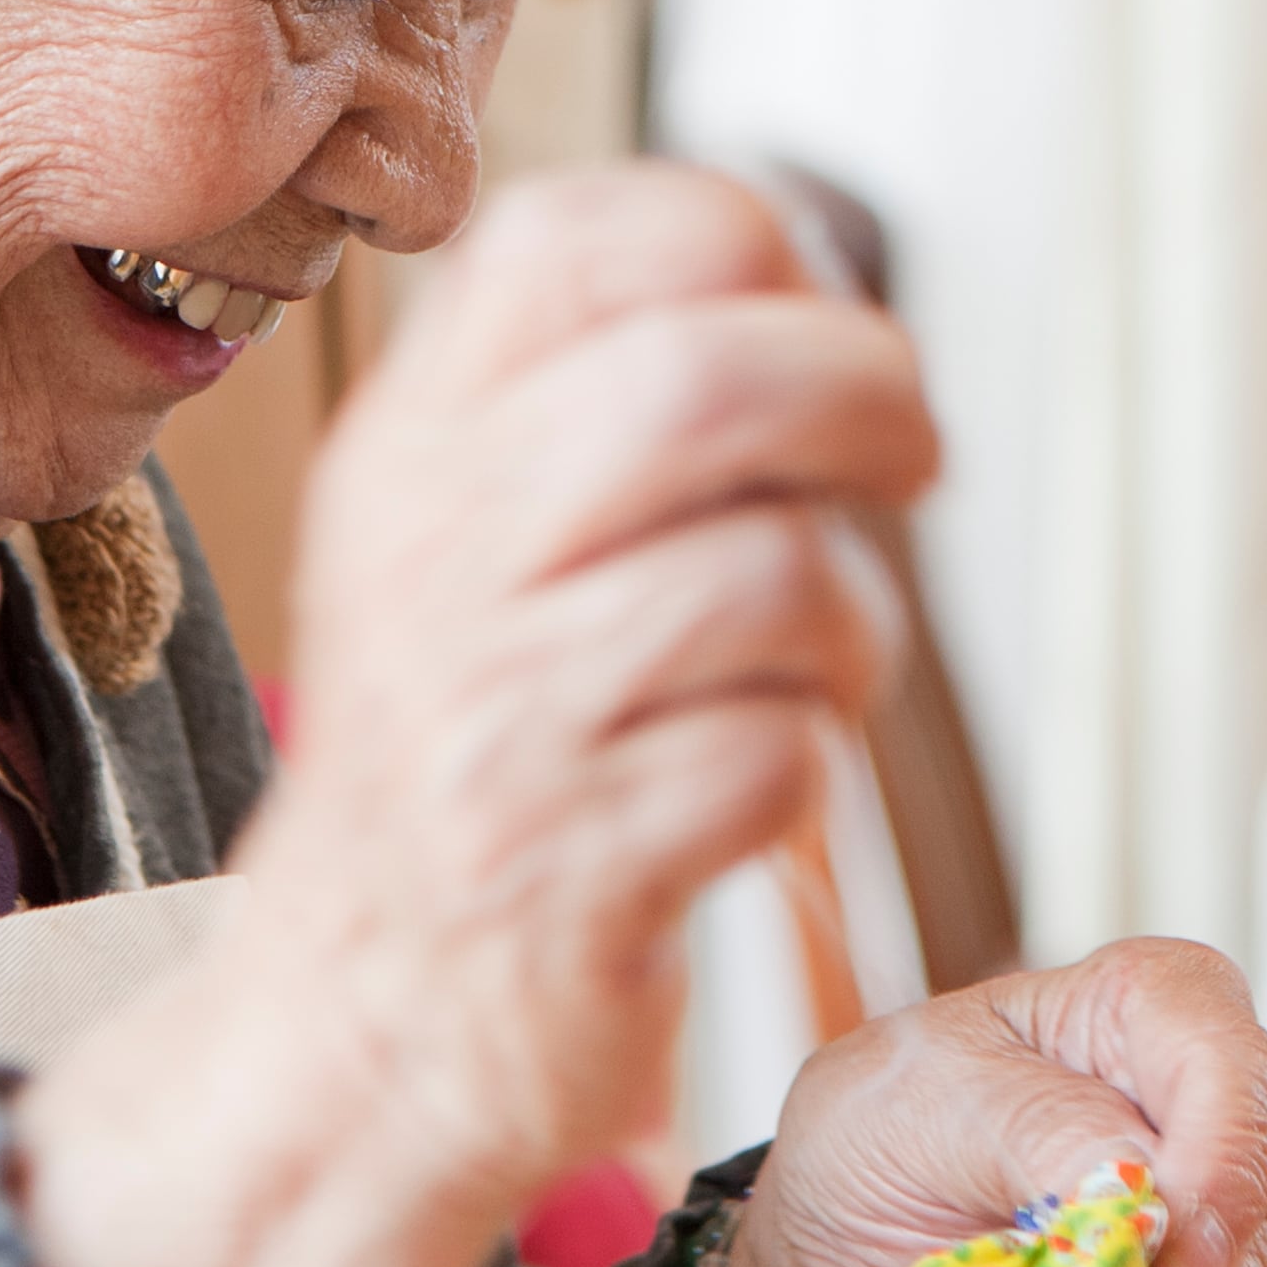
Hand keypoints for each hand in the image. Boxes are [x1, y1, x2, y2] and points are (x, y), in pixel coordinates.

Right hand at [16, 163, 939, 1266]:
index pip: (574, 239)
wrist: (353, 1027)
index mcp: (414, 445)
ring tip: (817, 672)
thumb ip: (590, 397)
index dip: (744, 245)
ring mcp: (492, 713)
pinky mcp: (564, 867)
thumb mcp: (462, 542)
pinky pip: (772, 757)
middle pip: (700, 384)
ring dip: (853, 625)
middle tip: (913, 458)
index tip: (808, 312)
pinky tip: (748, 789)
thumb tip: (806, 274)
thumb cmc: (469, 766)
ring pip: (766, 576)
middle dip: (864, 398)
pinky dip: (804, 769)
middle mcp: (434, 555)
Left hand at [720, 941, 1266, 1266]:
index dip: (1231, 1173)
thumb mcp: (929, 1095)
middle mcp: (1207, 1140)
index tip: (1180, 1263)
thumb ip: (1041, 1134)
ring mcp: (1200, 1260)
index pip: (1243, 1081)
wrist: (835, 1242)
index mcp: (1160, 1020)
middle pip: (1248, 1255)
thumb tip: (1145, 1203)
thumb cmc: (889, 1123)